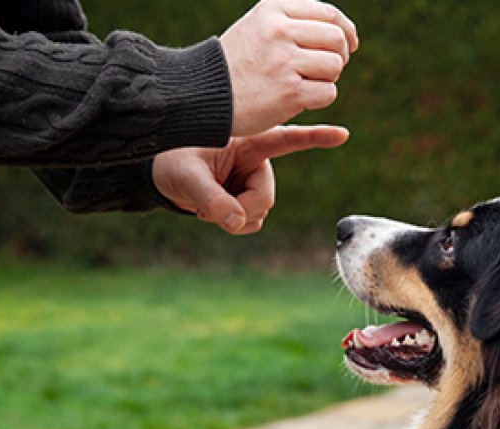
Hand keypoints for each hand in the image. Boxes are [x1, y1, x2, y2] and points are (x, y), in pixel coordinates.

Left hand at [152, 125, 348, 234]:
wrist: (157, 175)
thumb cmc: (169, 161)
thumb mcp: (185, 176)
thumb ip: (210, 199)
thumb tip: (236, 222)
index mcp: (247, 140)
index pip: (287, 138)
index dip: (316, 137)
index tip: (343, 134)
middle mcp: (254, 160)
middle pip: (265, 196)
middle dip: (242, 209)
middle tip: (209, 210)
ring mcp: (250, 180)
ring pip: (259, 212)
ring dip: (234, 217)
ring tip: (205, 204)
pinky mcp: (243, 197)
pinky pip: (250, 221)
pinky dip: (232, 223)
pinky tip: (211, 212)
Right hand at [220, 0, 358, 136]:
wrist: (204, 95)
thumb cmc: (236, 64)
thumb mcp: (258, 26)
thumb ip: (292, 21)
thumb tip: (341, 30)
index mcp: (273, 9)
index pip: (328, 14)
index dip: (346, 30)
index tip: (350, 44)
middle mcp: (279, 31)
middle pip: (336, 38)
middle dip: (340, 56)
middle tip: (327, 69)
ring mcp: (284, 61)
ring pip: (334, 66)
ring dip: (328, 78)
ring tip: (306, 83)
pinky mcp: (288, 92)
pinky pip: (328, 92)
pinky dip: (320, 99)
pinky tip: (300, 99)